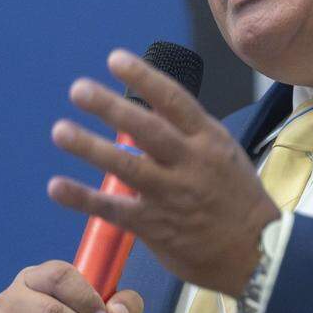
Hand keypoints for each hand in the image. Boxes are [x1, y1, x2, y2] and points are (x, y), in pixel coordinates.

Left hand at [47, 48, 280, 295]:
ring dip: (89, 147)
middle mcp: (191, 163)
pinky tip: (57, 186)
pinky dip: (83, 198)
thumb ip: (190, 137)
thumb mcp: (225, 156)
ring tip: (60, 130)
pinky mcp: (155, 226)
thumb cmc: (240, 201)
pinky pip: (112, 209)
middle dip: (111, 107)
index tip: (115, 59)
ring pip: (125, 166)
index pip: (174, 100)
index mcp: (210, 141)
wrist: (256, 253)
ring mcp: (172, 195)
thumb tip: (151, 116)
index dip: (144, 78)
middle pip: (146, 129)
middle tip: (79, 89)